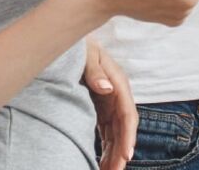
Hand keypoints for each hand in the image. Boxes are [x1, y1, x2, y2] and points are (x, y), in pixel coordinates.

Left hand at [82, 37, 136, 169]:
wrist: (70, 40)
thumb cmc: (79, 46)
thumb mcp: (86, 53)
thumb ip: (95, 69)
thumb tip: (107, 87)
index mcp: (118, 82)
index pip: (127, 114)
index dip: (128, 136)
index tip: (126, 155)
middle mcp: (117, 95)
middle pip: (123, 128)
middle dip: (121, 152)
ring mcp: (109, 103)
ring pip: (116, 134)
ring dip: (114, 154)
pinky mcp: (100, 108)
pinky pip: (106, 132)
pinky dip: (106, 148)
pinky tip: (103, 163)